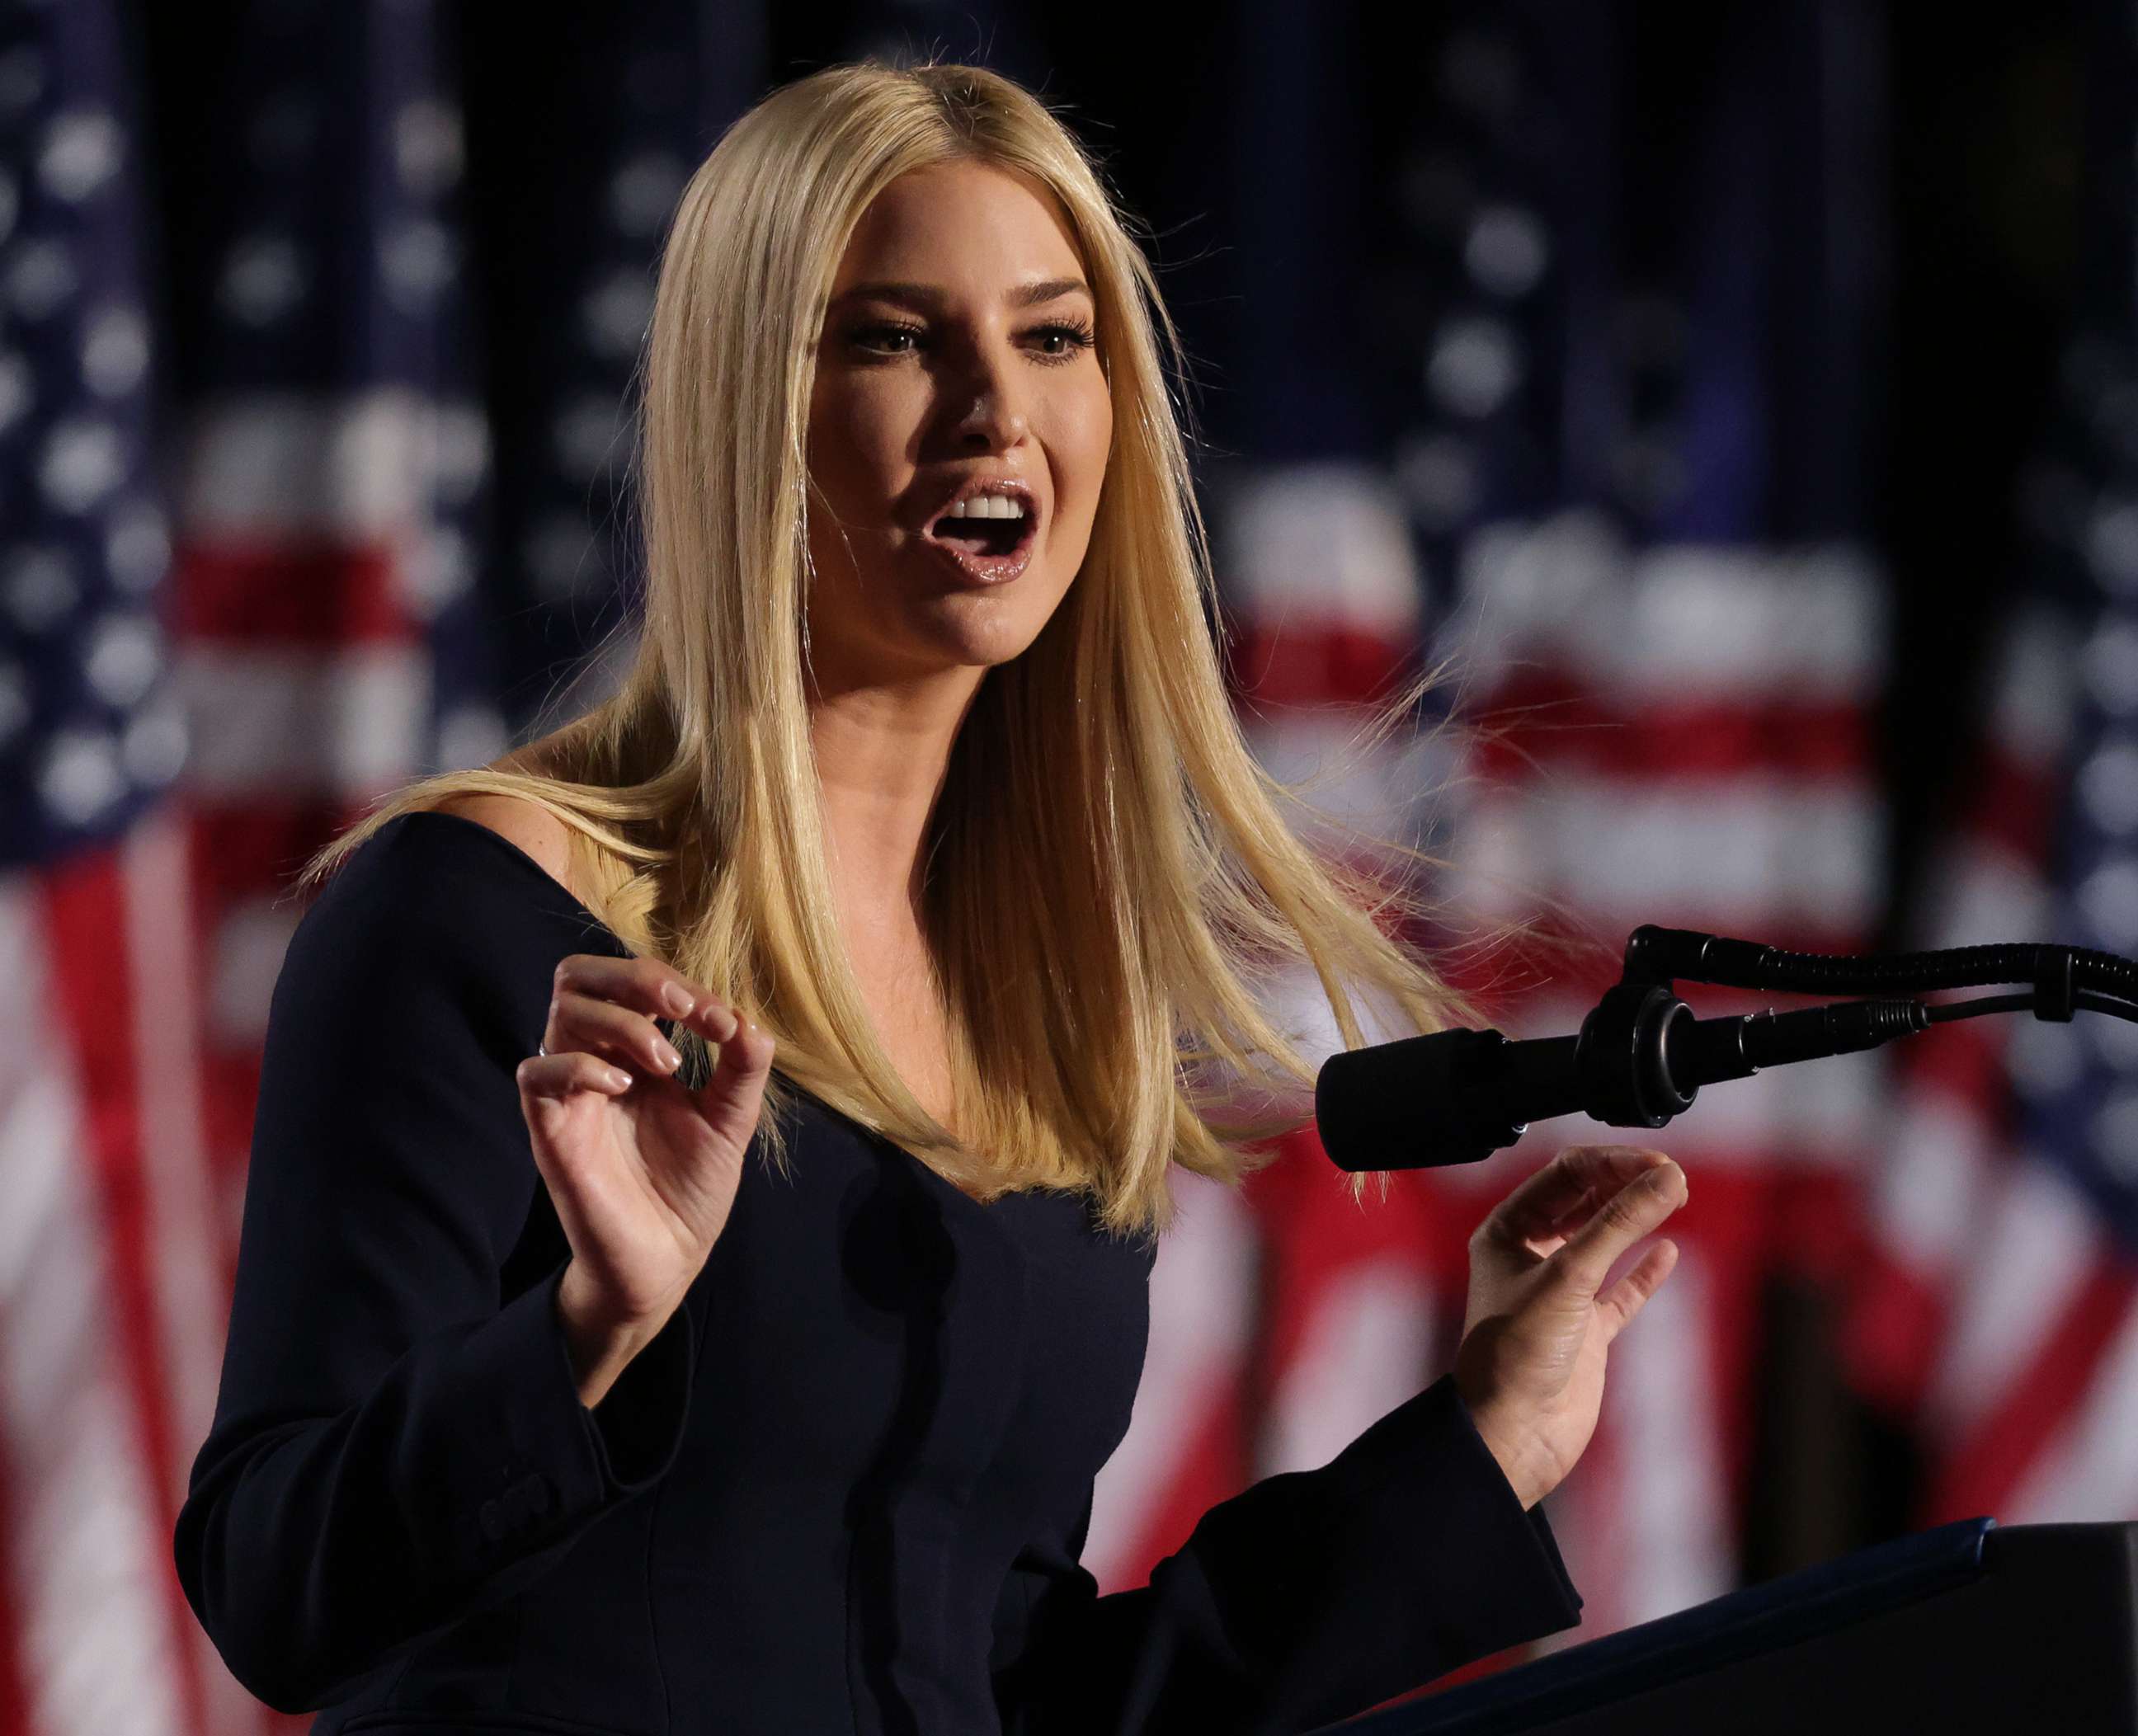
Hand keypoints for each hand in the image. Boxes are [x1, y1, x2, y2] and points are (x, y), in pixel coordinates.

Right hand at [515, 954, 773, 1399]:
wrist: (667, 1260)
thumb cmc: (691, 1188)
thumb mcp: (730, 1120)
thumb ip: (741, 1067)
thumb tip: (745, 1017)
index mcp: (636, 1051)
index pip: (635, 982)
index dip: (678, 985)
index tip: (722, 1021)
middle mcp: (597, 1061)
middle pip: (580, 975)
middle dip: (634, 977)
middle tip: (681, 1008)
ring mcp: (571, 1094)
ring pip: (561, 1013)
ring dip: (621, 1023)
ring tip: (667, 1065)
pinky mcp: (551, 1131)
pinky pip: (536, 1074)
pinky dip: (580, 1067)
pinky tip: (624, 1088)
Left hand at [1452, 1145, 1687, 1509]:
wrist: (1512, 1435)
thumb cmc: (1517, 1353)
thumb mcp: (1570, 1276)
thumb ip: (1619, 1224)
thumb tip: (1667, 1178)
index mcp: (1507, 1232)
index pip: (1564, 1177)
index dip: (1613, 1164)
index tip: (1660, 1163)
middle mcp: (1530, 1257)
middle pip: (1584, 1202)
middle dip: (1626, 1184)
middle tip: (1673, 1176)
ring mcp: (1560, 1294)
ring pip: (1604, 1241)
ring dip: (1637, 1219)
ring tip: (1676, 1196)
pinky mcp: (1585, 1331)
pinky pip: (1620, 1291)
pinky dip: (1644, 1272)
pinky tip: (1669, 1253)